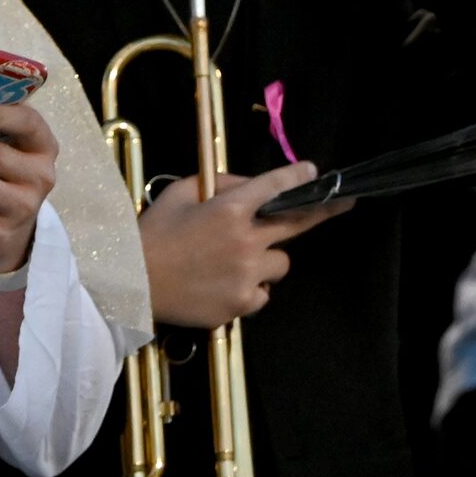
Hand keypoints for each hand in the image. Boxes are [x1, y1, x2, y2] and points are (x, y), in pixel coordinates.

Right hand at [138, 161, 337, 328]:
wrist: (131, 283)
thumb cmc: (153, 234)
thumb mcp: (180, 193)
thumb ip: (221, 185)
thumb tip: (254, 186)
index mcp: (230, 210)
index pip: (276, 187)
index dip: (298, 177)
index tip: (314, 172)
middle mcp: (246, 242)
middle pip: (296, 224)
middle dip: (324, 210)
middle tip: (345, 203)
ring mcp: (248, 276)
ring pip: (280, 264)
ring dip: (267, 258)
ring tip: (234, 260)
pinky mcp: (242, 304)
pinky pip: (263, 292)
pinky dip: (252, 287)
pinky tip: (224, 283)